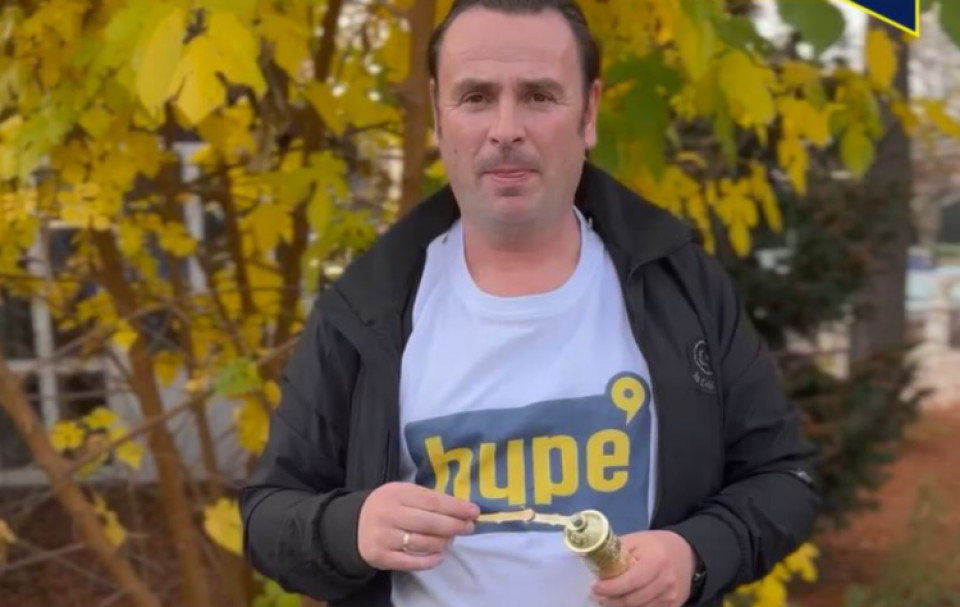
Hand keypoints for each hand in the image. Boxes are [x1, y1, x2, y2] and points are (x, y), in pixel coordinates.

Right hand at [357, 482, 479, 571]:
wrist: (352, 525)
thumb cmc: (387, 506)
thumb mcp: (402, 493)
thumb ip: (427, 498)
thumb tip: (461, 508)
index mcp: (396, 493)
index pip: (432, 501)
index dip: (456, 507)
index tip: (474, 511)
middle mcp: (389, 514)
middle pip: (429, 522)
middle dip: (454, 526)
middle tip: (469, 527)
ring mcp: (384, 537)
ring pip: (423, 543)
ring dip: (443, 542)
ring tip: (451, 540)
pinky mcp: (381, 557)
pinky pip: (411, 562)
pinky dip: (430, 560)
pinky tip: (440, 555)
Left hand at [591, 531, 695, 606]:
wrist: (686, 554)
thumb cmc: (655, 545)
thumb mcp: (636, 540)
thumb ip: (617, 552)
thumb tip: (595, 565)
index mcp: (656, 561)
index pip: (630, 581)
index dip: (611, 588)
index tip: (595, 587)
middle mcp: (666, 582)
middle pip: (633, 600)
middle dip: (611, 600)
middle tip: (597, 596)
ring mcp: (672, 597)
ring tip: (607, 600)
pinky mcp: (674, 606)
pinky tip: (622, 603)